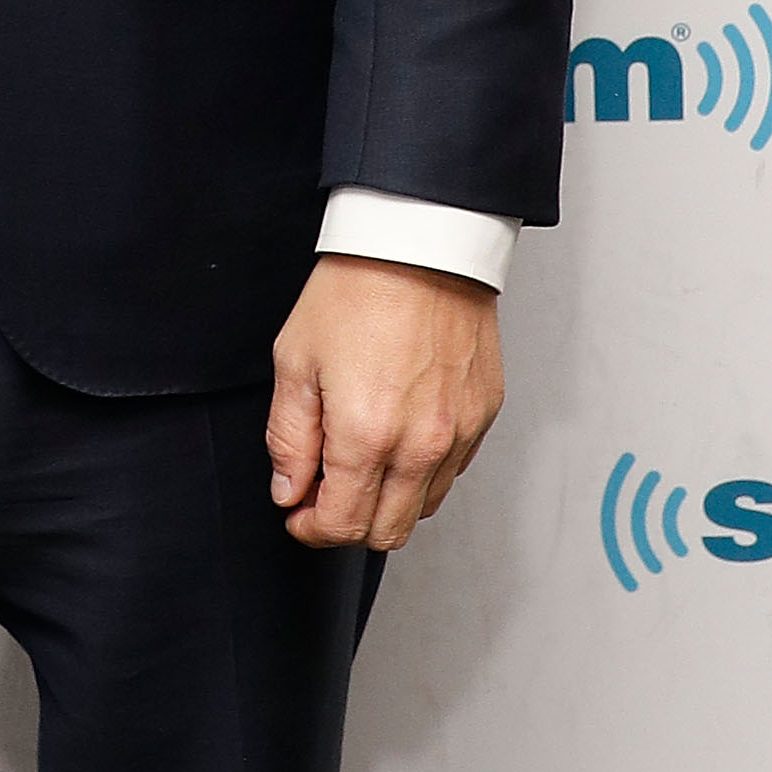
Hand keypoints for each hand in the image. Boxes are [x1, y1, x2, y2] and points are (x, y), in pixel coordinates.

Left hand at [265, 254, 503, 553]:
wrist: (420, 241)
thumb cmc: (356, 287)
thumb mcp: (296, 358)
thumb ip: (288, 436)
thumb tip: (288, 489)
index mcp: (366, 435)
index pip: (341, 525)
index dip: (311, 527)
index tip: (297, 511)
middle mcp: (420, 446)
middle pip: (385, 531)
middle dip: (347, 522)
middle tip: (323, 491)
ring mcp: (458, 433)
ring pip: (422, 506)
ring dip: (387, 499)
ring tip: (361, 458)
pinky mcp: (483, 415)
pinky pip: (453, 470)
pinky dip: (423, 469)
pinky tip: (399, 434)